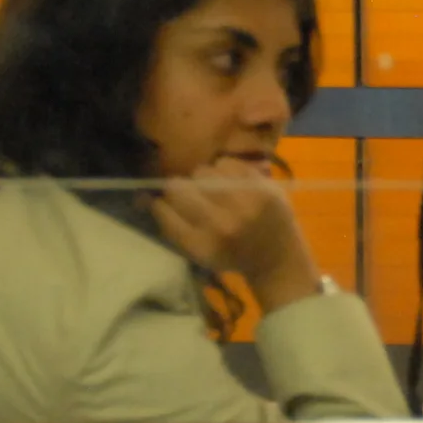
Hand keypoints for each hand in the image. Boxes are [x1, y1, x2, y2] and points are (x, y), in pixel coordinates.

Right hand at [152, 156, 322, 311]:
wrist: (277, 260)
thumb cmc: (231, 256)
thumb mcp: (197, 252)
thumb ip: (171, 225)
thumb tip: (145, 195)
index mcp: (202, 245)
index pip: (163, 210)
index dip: (160, 203)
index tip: (165, 204)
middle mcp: (222, 225)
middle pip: (178, 188)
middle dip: (179, 189)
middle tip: (191, 195)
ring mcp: (245, 203)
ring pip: (202, 171)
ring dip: (202, 178)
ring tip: (214, 190)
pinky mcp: (263, 187)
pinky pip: (226, 163)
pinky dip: (223, 170)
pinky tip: (230, 183)